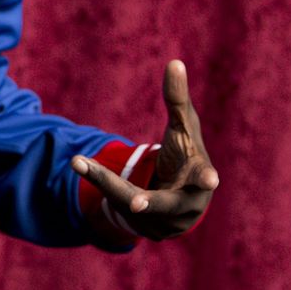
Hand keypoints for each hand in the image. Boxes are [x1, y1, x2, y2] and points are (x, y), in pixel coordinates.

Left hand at [71, 59, 218, 240]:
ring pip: (129, 203)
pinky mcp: (141, 227)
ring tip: (79, 162)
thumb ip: (178, 99)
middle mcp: (184, 205)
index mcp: (201, 178)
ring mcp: (163, 221)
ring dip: (105, 184)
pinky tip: (79, 164)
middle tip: (133, 204)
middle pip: (161, 203)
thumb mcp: (183, 128)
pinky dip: (97, 184)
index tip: (211, 179)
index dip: (206, 178)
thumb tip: (174, 62)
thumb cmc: (186, 155)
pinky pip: (113, 205)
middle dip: (146, 203)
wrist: (178, 197)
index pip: (204, 177)